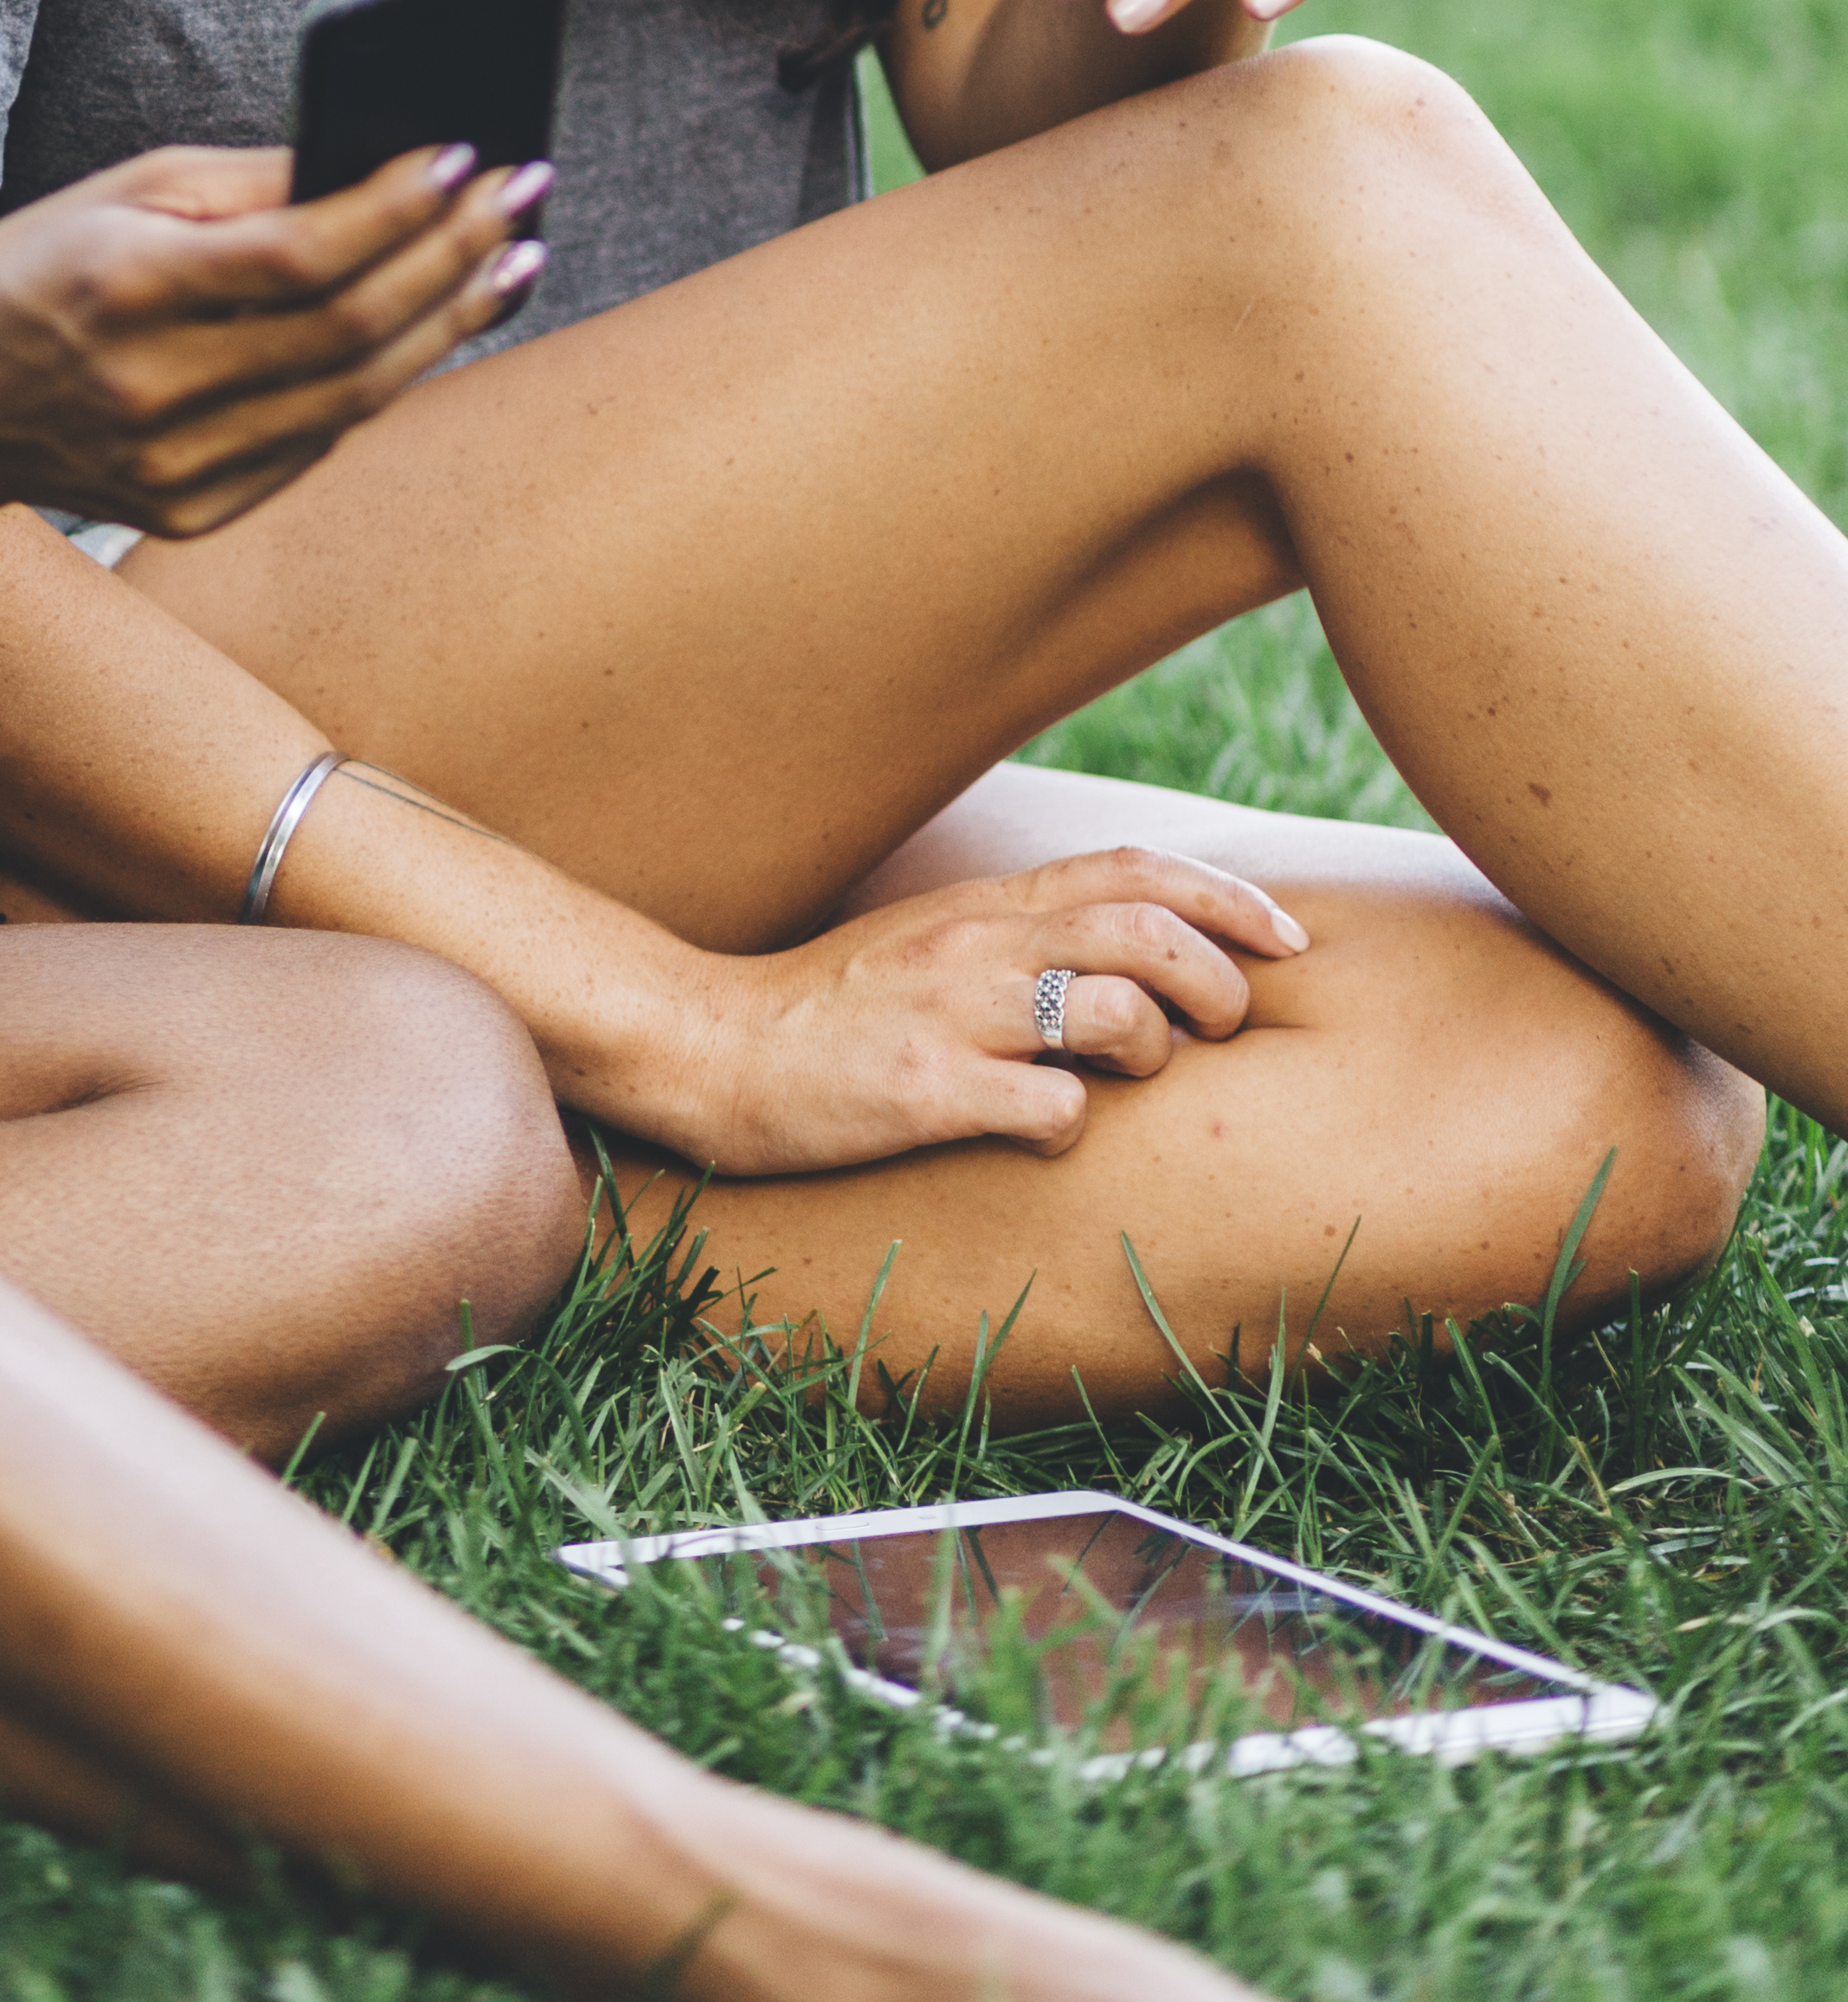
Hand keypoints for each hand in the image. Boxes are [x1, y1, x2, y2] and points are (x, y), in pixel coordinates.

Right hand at [0, 141, 544, 545]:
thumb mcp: (119, 194)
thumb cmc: (37, 272)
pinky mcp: (190, 512)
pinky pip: (318, 443)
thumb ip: (248, 183)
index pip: (296, 254)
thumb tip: (382, 160)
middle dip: (450, 256)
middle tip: (522, 200)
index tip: (470, 153)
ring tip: (512, 262)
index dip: (396, 205)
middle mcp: (150, 389)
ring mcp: (172, 467)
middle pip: (345, 330)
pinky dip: (385, 379)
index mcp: (124, 288)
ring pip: (353, 398)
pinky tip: (435, 325)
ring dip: (448, 324)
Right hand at [607, 844, 1309, 1180]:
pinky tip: (1048, 1134)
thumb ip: (1024, 933)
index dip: (1230, 897)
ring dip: (1157, 1052)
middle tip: (1224, 1027)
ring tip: (1138, 1080)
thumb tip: (1135, 950)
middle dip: (1219, 981)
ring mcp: (954, 1016)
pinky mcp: (925, 1091)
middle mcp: (979, 943)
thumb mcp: (935, 942)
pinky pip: (1049, 1109)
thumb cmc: (837, 1009)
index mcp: (987, 904)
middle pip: (1148, 932)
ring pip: (1116, 1012)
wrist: (713, 1048)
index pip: (1136, 868)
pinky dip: (1075, 1126)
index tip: (1288, 939)